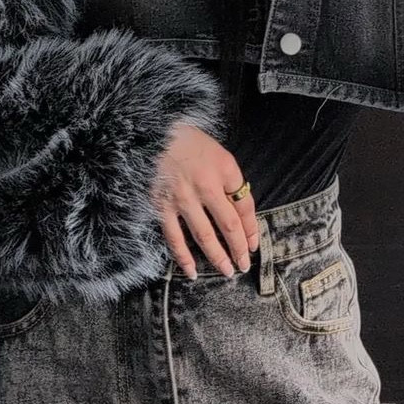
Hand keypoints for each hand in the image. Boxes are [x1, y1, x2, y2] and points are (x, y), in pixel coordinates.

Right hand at [153, 121, 258, 278]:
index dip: (252, 229)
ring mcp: (183, 198)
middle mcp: (206, 185)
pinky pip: (175, 237)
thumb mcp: (218, 154)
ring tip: (227, 272)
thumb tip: (239, 214)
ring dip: (218, 257)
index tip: (253, 245)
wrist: (151, 132)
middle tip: (243, 266)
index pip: (245, 206)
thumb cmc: (188, 142)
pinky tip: (192, 271)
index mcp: (224, 169)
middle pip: (229, 225)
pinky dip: (184, 257)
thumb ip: (229, 181)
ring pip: (205, 236)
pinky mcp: (161, 205)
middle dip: (239, 249)